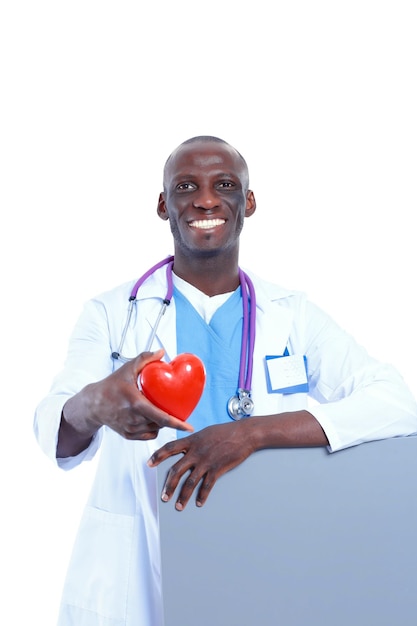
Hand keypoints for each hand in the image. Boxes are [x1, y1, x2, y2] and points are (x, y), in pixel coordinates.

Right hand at [58, 349, 193, 456]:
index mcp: (135, 403)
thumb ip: (145, 359)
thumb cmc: (111, 385)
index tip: (189, 427)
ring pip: (155, 429)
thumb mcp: (127, 368)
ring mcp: (130, 428)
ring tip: (159, 410)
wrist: (93, 404)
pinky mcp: (127, 435)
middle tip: (174, 409)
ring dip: (161, 423)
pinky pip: (148, 435)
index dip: (177, 423)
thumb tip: (162, 352)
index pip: (161, 417)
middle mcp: (132, 418)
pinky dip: (153, 429)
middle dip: (170, 418)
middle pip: (160, 423)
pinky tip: (151, 419)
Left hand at [147, 421, 254, 509]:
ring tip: (178, 506)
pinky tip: (199, 502)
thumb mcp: (205, 432)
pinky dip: (202, 496)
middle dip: (168, 486)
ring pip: (190, 482)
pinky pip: (207, 485)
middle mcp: (196, 452)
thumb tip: (185, 447)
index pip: (170, 448)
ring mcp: (206, 461)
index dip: (158, 456)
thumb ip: (193, 440)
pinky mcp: (217, 469)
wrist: (244, 434)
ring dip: (183, 496)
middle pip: (176, 471)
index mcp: (191, 440)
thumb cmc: (226, 431)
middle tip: (164, 497)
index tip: (149, 464)